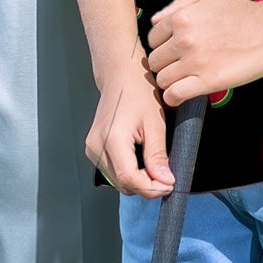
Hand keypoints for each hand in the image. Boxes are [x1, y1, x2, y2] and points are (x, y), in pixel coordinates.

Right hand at [86, 59, 173, 196]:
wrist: (119, 74)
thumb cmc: (137, 90)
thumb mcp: (155, 123)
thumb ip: (158, 156)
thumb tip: (164, 181)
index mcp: (112, 138)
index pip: (130, 180)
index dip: (152, 189)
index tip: (169, 184)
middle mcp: (97, 145)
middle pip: (124, 184)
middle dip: (147, 186)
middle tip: (166, 175)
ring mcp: (92, 148)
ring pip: (118, 181)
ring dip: (138, 181)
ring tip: (154, 165)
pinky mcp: (93, 149)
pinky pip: (113, 172)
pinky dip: (129, 173)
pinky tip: (140, 161)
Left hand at [145, 0, 262, 105]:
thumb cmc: (244, 11)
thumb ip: (178, 4)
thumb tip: (156, 20)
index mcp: (180, 17)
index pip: (152, 39)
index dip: (162, 47)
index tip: (172, 53)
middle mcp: (183, 39)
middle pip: (155, 61)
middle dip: (165, 65)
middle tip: (178, 68)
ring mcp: (194, 61)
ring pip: (162, 79)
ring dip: (169, 82)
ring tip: (182, 81)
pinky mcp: (208, 81)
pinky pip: (175, 95)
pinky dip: (173, 98)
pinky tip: (180, 96)